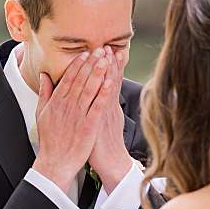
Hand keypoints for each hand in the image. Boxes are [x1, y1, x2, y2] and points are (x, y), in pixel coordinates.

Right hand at [33, 48, 111, 188]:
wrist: (55, 163)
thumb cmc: (50, 139)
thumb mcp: (42, 113)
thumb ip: (44, 93)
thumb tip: (45, 75)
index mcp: (56, 102)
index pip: (68, 78)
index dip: (78, 64)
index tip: (86, 53)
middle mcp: (67, 106)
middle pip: (80, 80)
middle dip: (91, 63)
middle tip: (100, 49)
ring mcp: (78, 115)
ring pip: (90, 89)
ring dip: (99, 73)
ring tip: (107, 59)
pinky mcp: (88, 126)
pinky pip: (97, 106)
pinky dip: (104, 93)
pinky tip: (110, 82)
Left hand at [86, 48, 133, 191]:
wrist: (111, 162)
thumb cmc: (103, 144)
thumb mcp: (102, 121)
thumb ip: (98, 106)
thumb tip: (97, 94)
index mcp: (106, 105)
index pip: (108, 81)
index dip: (109, 65)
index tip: (109, 50)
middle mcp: (108, 106)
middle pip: (110, 80)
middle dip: (109, 63)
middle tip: (109, 46)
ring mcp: (107, 113)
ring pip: (109, 88)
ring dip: (110, 70)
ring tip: (110, 54)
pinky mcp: (102, 121)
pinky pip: (105, 104)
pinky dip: (108, 91)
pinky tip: (110, 78)